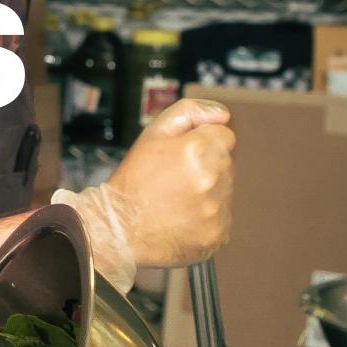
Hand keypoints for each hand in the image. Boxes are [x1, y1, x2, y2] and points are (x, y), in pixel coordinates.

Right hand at [55, 99, 234, 280]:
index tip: (184, 156)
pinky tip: (183, 218)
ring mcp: (217, 210)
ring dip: (208, 192)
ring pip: (225, 191)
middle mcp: (213, 179)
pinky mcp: (218, 234)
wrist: (120, 229)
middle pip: (226, 163)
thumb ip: (189, 112)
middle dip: (206, 167)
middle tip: (176, 179)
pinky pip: (222, 218)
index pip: (224, 136)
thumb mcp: (152, 134)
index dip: (202, 143)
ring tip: (178, 200)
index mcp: (199, 150)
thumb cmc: (133, 182)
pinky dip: (207, 218)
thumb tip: (222, 115)